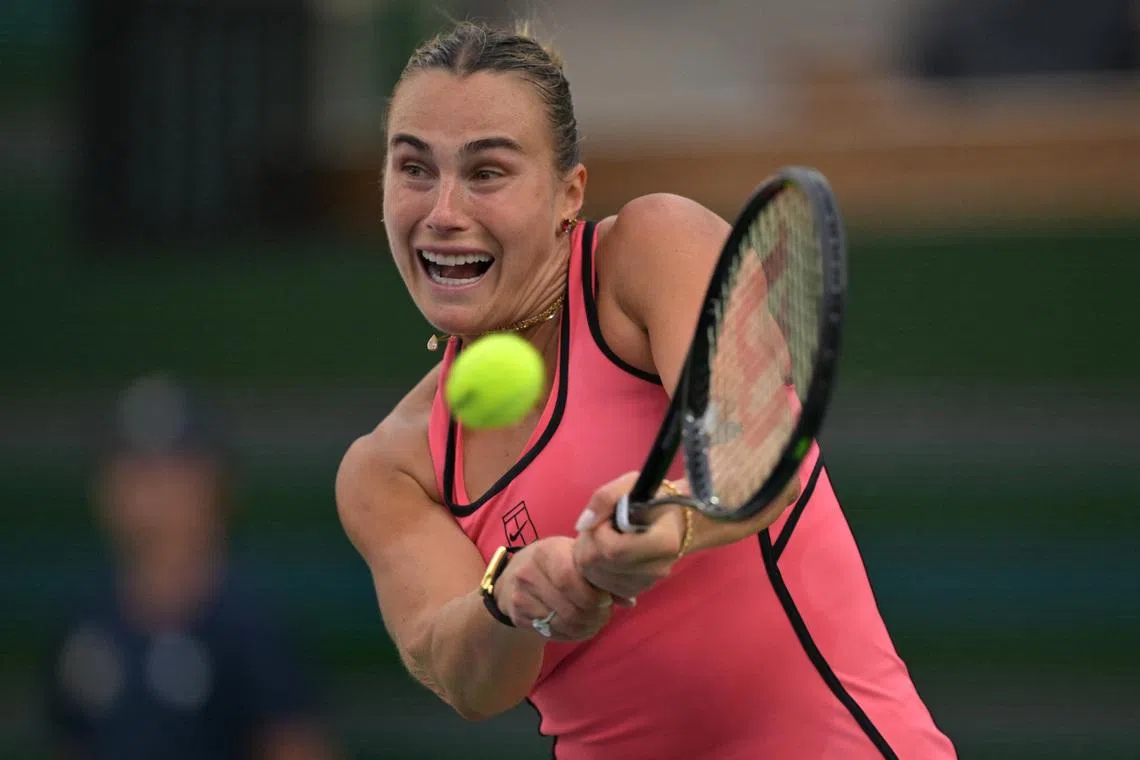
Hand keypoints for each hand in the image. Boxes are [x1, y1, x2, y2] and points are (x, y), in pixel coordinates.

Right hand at [493, 537, 613, 640]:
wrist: (513, 576)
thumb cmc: (554, 562)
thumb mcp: (573, 556)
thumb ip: (599, 574)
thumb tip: (629, 601)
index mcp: (546, 552)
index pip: (569, 579)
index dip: (592, 595)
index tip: (606, 599)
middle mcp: (528, 574)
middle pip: (568, 606)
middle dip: (594, 615)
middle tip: (605, 614)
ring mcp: (520, 597)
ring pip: (562, 623)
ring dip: (586, 628)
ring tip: (596, 621)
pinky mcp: (519, 617)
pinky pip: (553, 633)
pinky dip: (573, 635)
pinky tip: (582, 628)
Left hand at [571, 472, 686, 601]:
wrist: (671, 522)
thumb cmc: (651, 499)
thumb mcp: (630, 484)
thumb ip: (605, 498)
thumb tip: (583, 525)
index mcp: (663, 542)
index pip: (614, 550)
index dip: (599, 533)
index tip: (606, 519)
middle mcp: (658, 568)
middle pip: (601, 565)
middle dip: (589, 543)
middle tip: (600, 526)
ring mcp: (647, 583)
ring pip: (596, 578)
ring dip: (589, 555)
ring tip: (604, 537)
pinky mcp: (636, 591)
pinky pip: (601, 586)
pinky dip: (596, 569)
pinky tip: (607, 553)